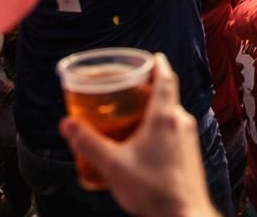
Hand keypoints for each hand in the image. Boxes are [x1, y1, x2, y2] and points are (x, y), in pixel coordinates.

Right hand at [59, 55, 217, 216]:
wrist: (184, 215)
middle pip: (166, 95)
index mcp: (165, 117)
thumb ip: (88, 144)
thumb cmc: (152, 190)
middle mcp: (181, 122)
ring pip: (170, 114)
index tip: (151, 56)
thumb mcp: (112, 166)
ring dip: (152, 110)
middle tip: (127, 89)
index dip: (158, 64)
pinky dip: (159, 127)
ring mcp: (189, 137)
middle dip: (147, 89)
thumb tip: (66, 124)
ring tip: (129, 116)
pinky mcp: (190, 153)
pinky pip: (174, 130)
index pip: (165, 78)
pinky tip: (142, 143)